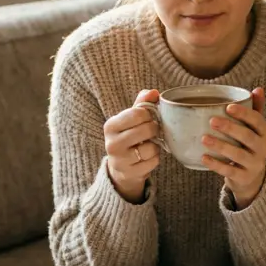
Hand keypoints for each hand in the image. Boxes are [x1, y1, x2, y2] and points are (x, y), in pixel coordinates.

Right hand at [104, 89, 160, 203]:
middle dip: (154, 129)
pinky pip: (153, 162)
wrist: (121, 168)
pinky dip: (155, 159)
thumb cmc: (128, 137)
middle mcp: (112, 143)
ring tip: (148, 145)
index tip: (148, 118)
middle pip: (147, 129)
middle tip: (151, 132)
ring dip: (155, 146)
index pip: (138, 113)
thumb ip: (142, 103)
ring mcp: (120, 160)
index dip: (149, 115)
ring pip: (151, 148)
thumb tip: (154, 92)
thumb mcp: (130, 119)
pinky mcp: (130, 173)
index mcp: (110, 126)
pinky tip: (147, 157)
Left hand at [201, 87, 265, 209]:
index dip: (244, 114)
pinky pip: (229, 171)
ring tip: (204, 138)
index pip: (257, 121)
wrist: (252, 177)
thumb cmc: (249, 145)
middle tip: (212, 121)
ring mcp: (254, 165)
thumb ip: (255, 109)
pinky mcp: (244, 178)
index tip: (227, 107)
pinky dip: (216, 164)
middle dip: (230, 128)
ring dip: (220, 146)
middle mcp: (264, 149)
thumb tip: (258, 89)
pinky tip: (203, 157)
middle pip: (247, 137)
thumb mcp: (255, 129)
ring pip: (238, 155)